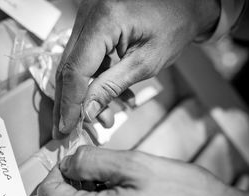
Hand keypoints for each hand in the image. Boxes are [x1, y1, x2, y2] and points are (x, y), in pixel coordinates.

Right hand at [54, 0, 219, 136]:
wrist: (184, 3)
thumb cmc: (174, 26)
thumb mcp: (146, 63)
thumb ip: (112, 86)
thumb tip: (86, 111)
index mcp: (105, 20)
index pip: (75, 69)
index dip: (69, 103)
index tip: (65, 129)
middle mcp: (88, 14)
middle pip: (68, 67)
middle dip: (70, 102)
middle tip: (70, 130)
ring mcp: (87, 17)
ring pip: (73, 64)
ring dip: (84, 93)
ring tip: (103, 116)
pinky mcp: (91, 23)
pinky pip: (84, 56)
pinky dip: (93, 79)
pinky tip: (108, 96)